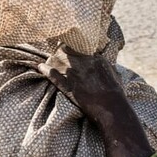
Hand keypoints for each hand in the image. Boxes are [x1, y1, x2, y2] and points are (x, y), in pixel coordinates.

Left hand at [38, 44, 153, 156]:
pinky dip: (45, 70)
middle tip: (56, 55)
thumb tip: (101, 61)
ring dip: (53, 61)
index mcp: (96, 59)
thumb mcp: (115, 75)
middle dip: (60, 53)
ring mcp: (76, 75)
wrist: (112, 110)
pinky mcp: (69, 86)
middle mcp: (85, 64)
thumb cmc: (116, 95)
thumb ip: (106, 66)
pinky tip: (40, 67)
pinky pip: (53, 75)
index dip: (72, 49)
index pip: (80, 46)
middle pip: (66, 51)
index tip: (67, 50)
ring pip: (58, 60)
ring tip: (48, 62)